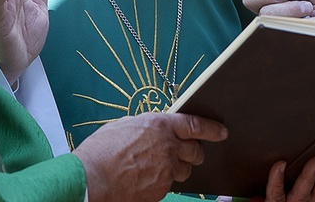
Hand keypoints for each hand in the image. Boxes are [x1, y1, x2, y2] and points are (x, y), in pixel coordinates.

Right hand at [73, 112, 227, 201]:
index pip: (195, 125)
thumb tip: (153, 130)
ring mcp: (167, 170)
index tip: (222, 131)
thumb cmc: (101, 150)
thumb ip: (145, 126)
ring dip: (178, 168)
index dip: (212, 128)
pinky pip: (170, 185)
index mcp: (160, 125)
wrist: (92, 179)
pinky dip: (163, 182)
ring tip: (159, 167)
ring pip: (185, 171)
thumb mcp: (124, 126)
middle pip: (196, 151)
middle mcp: (168, 146)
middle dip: (195, 152)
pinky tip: (146, 179)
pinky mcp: (162, 189)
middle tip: (189, 153)